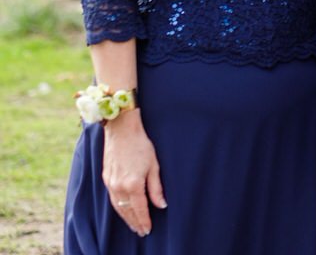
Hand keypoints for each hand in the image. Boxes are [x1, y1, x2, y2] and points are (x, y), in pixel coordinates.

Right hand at [101, 109, 166, 236]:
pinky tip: (123, 210)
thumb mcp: (154, 166)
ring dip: (125, 218)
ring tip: (133, 225)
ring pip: (117, 207)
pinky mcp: (106, 178)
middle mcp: (119, 187)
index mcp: (133, 184)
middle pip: (127, 211)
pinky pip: (112, 199)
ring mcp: (110, 183)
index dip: (144, 221)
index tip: (148, 230)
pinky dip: (118, 208)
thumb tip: (161, 205)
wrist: (121, 131)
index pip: (140, 209)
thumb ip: (156, 188)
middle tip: (141, 232)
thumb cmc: (141, 146)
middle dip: (134, 223)